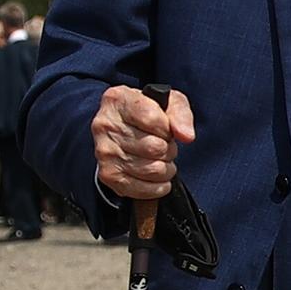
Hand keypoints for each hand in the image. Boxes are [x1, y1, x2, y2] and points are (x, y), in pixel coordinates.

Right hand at [92, 84, 193, 199]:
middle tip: (164, 146)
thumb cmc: (148, 113)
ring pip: (152, 170)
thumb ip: (181, 114)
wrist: (123, 130)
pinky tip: (156, 176)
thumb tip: (186, 136)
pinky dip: (158, 187)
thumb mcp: (168, 102)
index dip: (167, 128)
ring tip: (160, 159)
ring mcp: (104, 152)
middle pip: (154, 147)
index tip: (166, 128)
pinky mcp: (108, 175)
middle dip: (168, 149)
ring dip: (165, 168)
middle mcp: (105, 125)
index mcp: (118, 100)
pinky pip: (143, 189)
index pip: (152, 119)